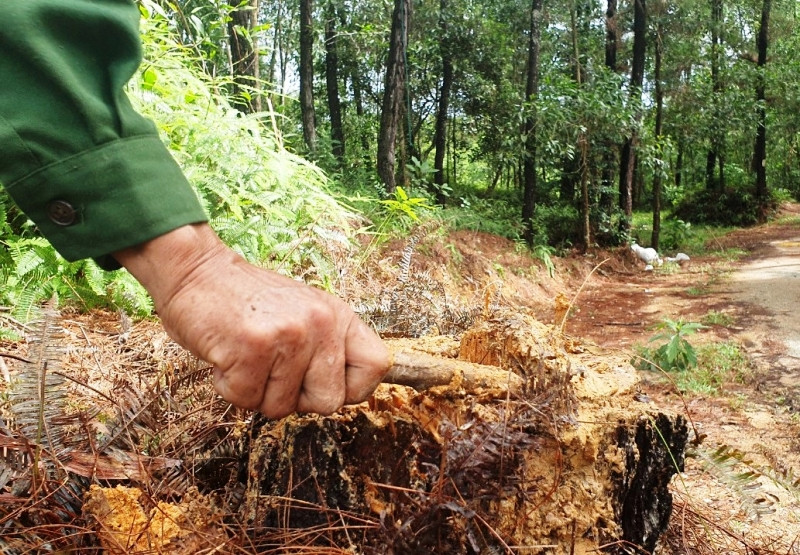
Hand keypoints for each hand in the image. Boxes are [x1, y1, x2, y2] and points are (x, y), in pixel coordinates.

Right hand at [114, 224, 389, 417]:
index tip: (320, 382)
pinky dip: (229, 386)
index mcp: (339, 316)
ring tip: (247, 355)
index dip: (350, 388)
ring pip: (281, 407)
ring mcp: (289, 335)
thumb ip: (328, 349)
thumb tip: (348, 394)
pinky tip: (227, 355)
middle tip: (272, 369)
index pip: (376, 367)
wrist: (197, 271)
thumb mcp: (304, 314)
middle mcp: (321, 323)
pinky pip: (246, 399)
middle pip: (329, 402)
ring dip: (256, 390)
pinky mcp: (253, 347)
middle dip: (295, 398)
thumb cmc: (249, 303)